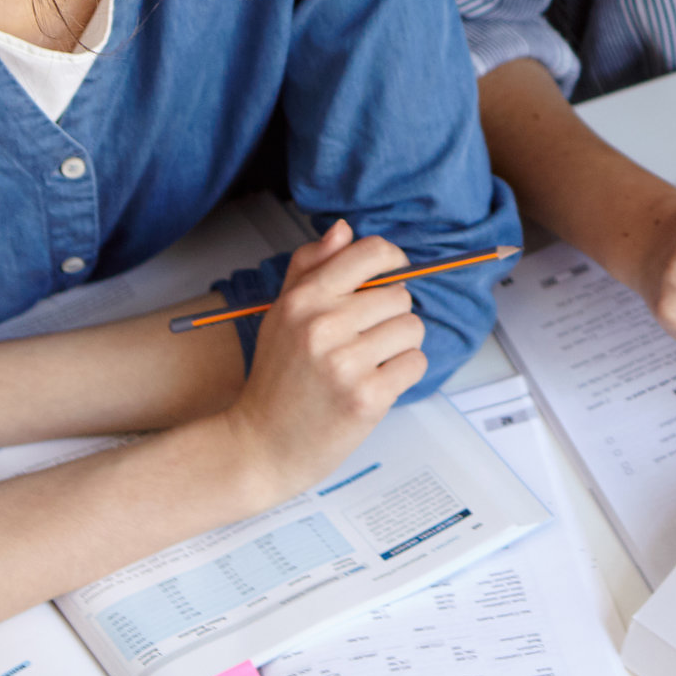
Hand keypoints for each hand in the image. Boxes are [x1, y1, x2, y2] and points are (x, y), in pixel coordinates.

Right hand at [216, 221, 428, 502]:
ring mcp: (345, 364)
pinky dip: (402, 374)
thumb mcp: (281, 314)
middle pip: (400, 296)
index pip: (371, 253)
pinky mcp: (367, 398)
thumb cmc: (276, 380)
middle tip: (364, 340)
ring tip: (367, 364)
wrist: (260, 446)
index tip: (392, 274)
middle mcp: (323, 327)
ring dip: (399, 347)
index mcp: (304, 300)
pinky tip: (373, 384)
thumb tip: (343, 229)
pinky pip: (415, 364)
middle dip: (390, 317)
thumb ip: (310, 267)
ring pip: (413, 329)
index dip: (392, 261)